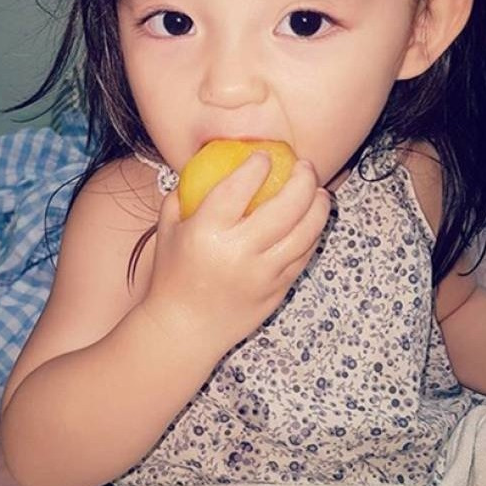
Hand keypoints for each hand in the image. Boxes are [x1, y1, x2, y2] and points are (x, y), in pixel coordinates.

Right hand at [142, 153, 330, 356]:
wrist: (184, 329)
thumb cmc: (172, 275)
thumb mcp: (167, 231)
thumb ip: (183, 195)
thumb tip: (206, 163)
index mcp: (206, 232)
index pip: (238, 189)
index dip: (257, 167)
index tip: (265, 155)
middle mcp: (238, 252)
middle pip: (285, 207)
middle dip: (302, 179)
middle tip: (304, 166)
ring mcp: (262, 274)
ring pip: (305, 232)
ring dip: (318, 206)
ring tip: (319, 191)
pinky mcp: (277, 290)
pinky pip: (303, 256)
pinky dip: (313, 234)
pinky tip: (312, 221)